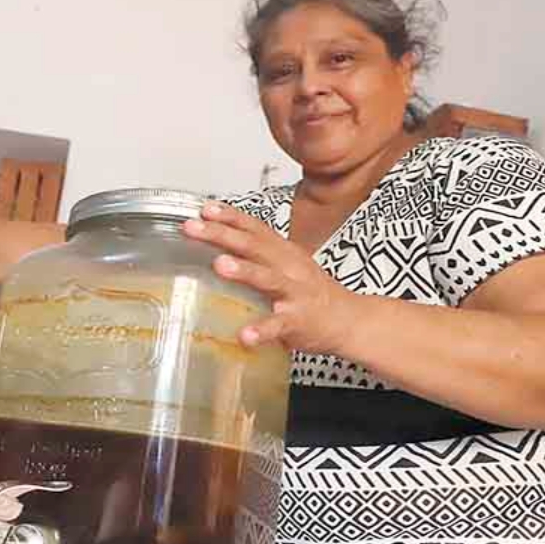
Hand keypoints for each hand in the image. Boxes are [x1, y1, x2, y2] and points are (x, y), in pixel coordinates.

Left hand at [183, 201, 363, 353]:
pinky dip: (261, 330)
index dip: (230, 216)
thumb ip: (258, 255)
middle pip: (254, 245)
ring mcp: (294, 293)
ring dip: (244, 270)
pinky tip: (245, 335)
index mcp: (283, 252)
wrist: (350, 320)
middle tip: (194, 227)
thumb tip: (220, 246)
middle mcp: (288, 267)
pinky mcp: (298, 321)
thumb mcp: (287, 264)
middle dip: (222, 234)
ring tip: (220, 265)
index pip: (254, 227)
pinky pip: (278, 325)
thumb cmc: (313, 293)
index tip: (205, 208)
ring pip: (268, 279)